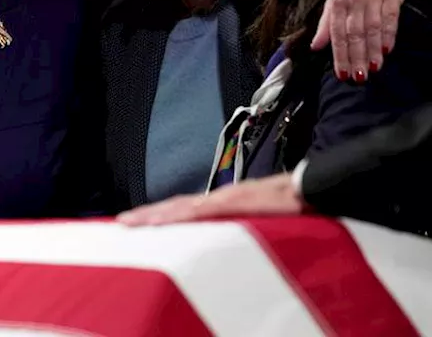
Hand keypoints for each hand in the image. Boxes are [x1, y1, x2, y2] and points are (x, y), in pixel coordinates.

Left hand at [116, 174, 304, 225]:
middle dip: (147, 214)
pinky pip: (204, 210)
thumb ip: (236, 229)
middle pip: (175, 206)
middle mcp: (218, 198)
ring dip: (157, 214)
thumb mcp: (256, 222)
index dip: (159, 215)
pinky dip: (183, 215)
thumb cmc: (288, 207)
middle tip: (122, 222)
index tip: (137, 222)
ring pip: (182, 206)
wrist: (311, 189)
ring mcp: (225, 198)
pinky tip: (167, 219)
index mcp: (221, 203)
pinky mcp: (235, 202)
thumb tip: (220, 243)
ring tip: (134, 221)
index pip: (183, 209)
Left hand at [312, 0, 415, 81]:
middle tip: (357, 77)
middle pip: (354, 34)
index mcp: (337, 3)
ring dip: (372, 51)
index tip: (341, 73)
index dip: (338, 54)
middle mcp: (354, 1)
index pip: (336, 33)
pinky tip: (387, 50)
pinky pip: (390, 20)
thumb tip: (315, 46)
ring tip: (372, 68)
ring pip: (372, 29)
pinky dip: (388, 36)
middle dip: (355, 57)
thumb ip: (326, 24)